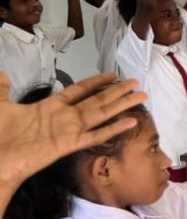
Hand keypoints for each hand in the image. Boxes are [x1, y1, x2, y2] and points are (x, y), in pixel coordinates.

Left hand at [0, 73, 146, 188]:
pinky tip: (130, 122)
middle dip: (117, 91)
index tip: (113, 74)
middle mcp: (65, 117)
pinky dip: (114, 129)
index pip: (78, 90)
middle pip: (97, 100)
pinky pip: (96, 135)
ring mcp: (69, 131)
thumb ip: (2, 90)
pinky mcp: (69, 145)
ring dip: (122, 104)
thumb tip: (2, 73)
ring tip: (141, 96)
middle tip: (136, 83)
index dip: (95, 81)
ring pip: (101, 114)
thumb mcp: (0, 105)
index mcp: (50, 107)